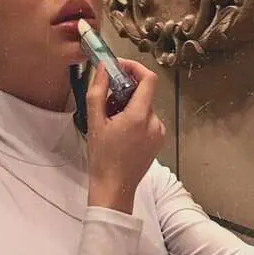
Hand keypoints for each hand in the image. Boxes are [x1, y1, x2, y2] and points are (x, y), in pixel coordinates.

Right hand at [86, 59, 165, 212]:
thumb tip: (102, 68)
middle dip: (125, 90)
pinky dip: (135, 118)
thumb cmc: (103, 158)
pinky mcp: (158, 140)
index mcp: (139, 116)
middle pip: (144, 93)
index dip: (135, 67)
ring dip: (129, 106)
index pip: (148, 79)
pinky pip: (148, 120)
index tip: (119, 67)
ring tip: (111, 121)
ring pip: (144, 107)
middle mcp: (154, 122)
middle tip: (106, 100)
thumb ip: (98, 91)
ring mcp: (159, 132)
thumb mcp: (94, 122)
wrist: (114, 187)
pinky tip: (121, 132)